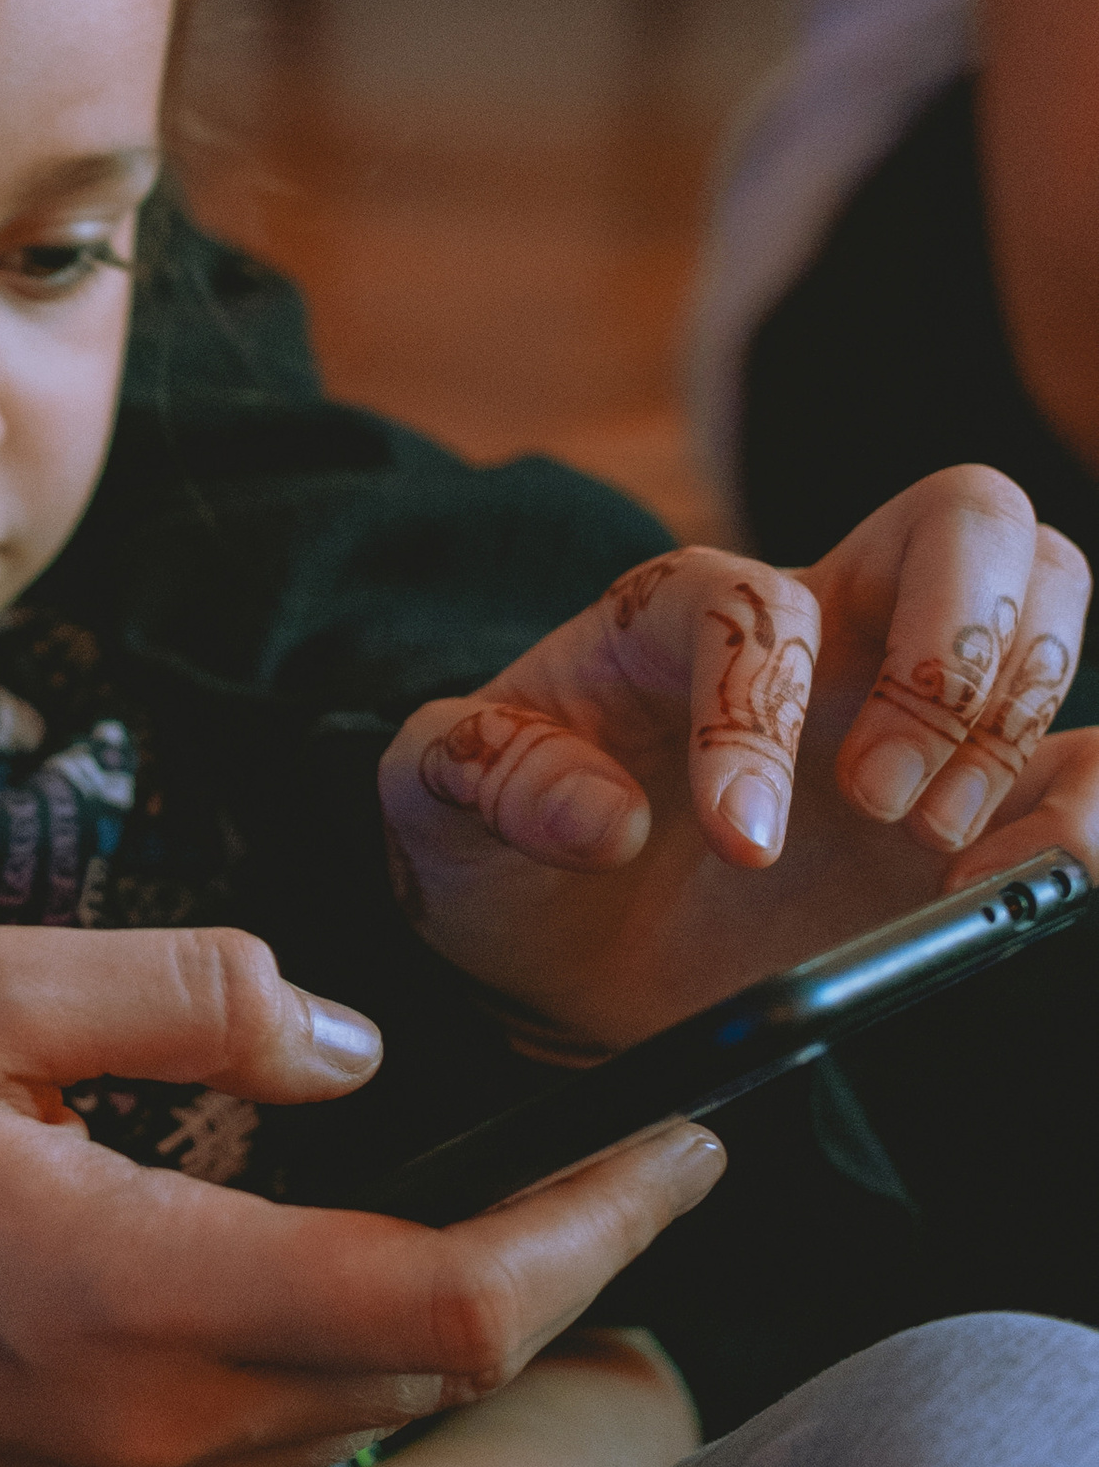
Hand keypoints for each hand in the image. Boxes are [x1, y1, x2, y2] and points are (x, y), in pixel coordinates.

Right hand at [0, 924, 723, 1466]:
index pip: (454, 1306)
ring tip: (500, 1198)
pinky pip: (256, 1440)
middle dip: (551, 1268)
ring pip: (349, 1413)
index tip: (689, 1151)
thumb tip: (349, 1045)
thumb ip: (187, 996)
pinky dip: (327, 1352)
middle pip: (430, 1371)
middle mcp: (150, 1432)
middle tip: (622, 1157)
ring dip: (438, 1315)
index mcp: (141, 1297)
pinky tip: (313, 1258)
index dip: (600, 1234)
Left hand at [381, 467, 1098, 1056]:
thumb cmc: (500, 850)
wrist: (558, 951)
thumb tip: (598, 815)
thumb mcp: (434, 803)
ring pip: (1051, 588)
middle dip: (952, 650)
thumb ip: (484, 777)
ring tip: (937, 854)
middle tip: (884, 802)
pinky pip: (1089, 751)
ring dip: (1018, 720)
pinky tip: (1024, 878)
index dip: (759, 715)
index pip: (758, 604)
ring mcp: (910, 703)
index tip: (744, 842)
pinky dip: (1089, 803)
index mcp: (683, 612)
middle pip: (967, 516)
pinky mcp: (973, 796)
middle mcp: (822, 628)